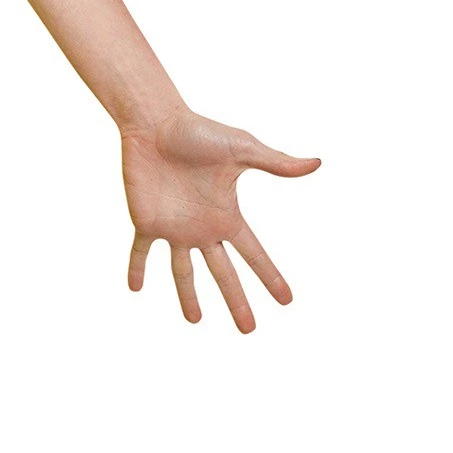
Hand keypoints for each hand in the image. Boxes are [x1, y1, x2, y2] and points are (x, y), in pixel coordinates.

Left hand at [122, 112, 319, 331]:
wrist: (157, 122)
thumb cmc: (199, 131)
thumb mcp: (242, 149)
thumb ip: (276, 162)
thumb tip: (316, 163)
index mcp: (227, 216)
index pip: (254, 255)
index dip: (270, 277)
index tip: (286, 301)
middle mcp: (202, 228)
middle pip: (223, 274)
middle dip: (236, 302)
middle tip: (248, 330)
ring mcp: (174, 227)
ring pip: (182, 272)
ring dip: (188, 296)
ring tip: (194, 321)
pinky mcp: (146, 220)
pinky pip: (139, 251)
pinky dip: (136, 268)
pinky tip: (135, 287)